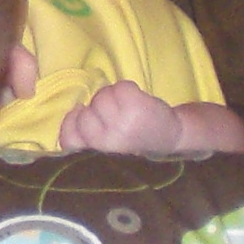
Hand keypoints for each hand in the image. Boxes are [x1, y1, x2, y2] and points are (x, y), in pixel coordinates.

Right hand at [57, 80, 188, 155]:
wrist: (174, 139)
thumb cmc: (136, 146)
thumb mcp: (106, 151)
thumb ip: (85, 139)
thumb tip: (75, 110)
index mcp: (99, 156)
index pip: (69, 137)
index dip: (73, 124)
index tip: (88, 121)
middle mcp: (109, 141)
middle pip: (84, 115)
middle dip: (95, 111)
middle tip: (115, 119)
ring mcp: (123, 122)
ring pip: (100, 98)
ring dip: (111, 99)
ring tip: (126, 110)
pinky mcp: (137, 106)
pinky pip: (118, 87)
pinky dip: (126, 89)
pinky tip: (136, 101)